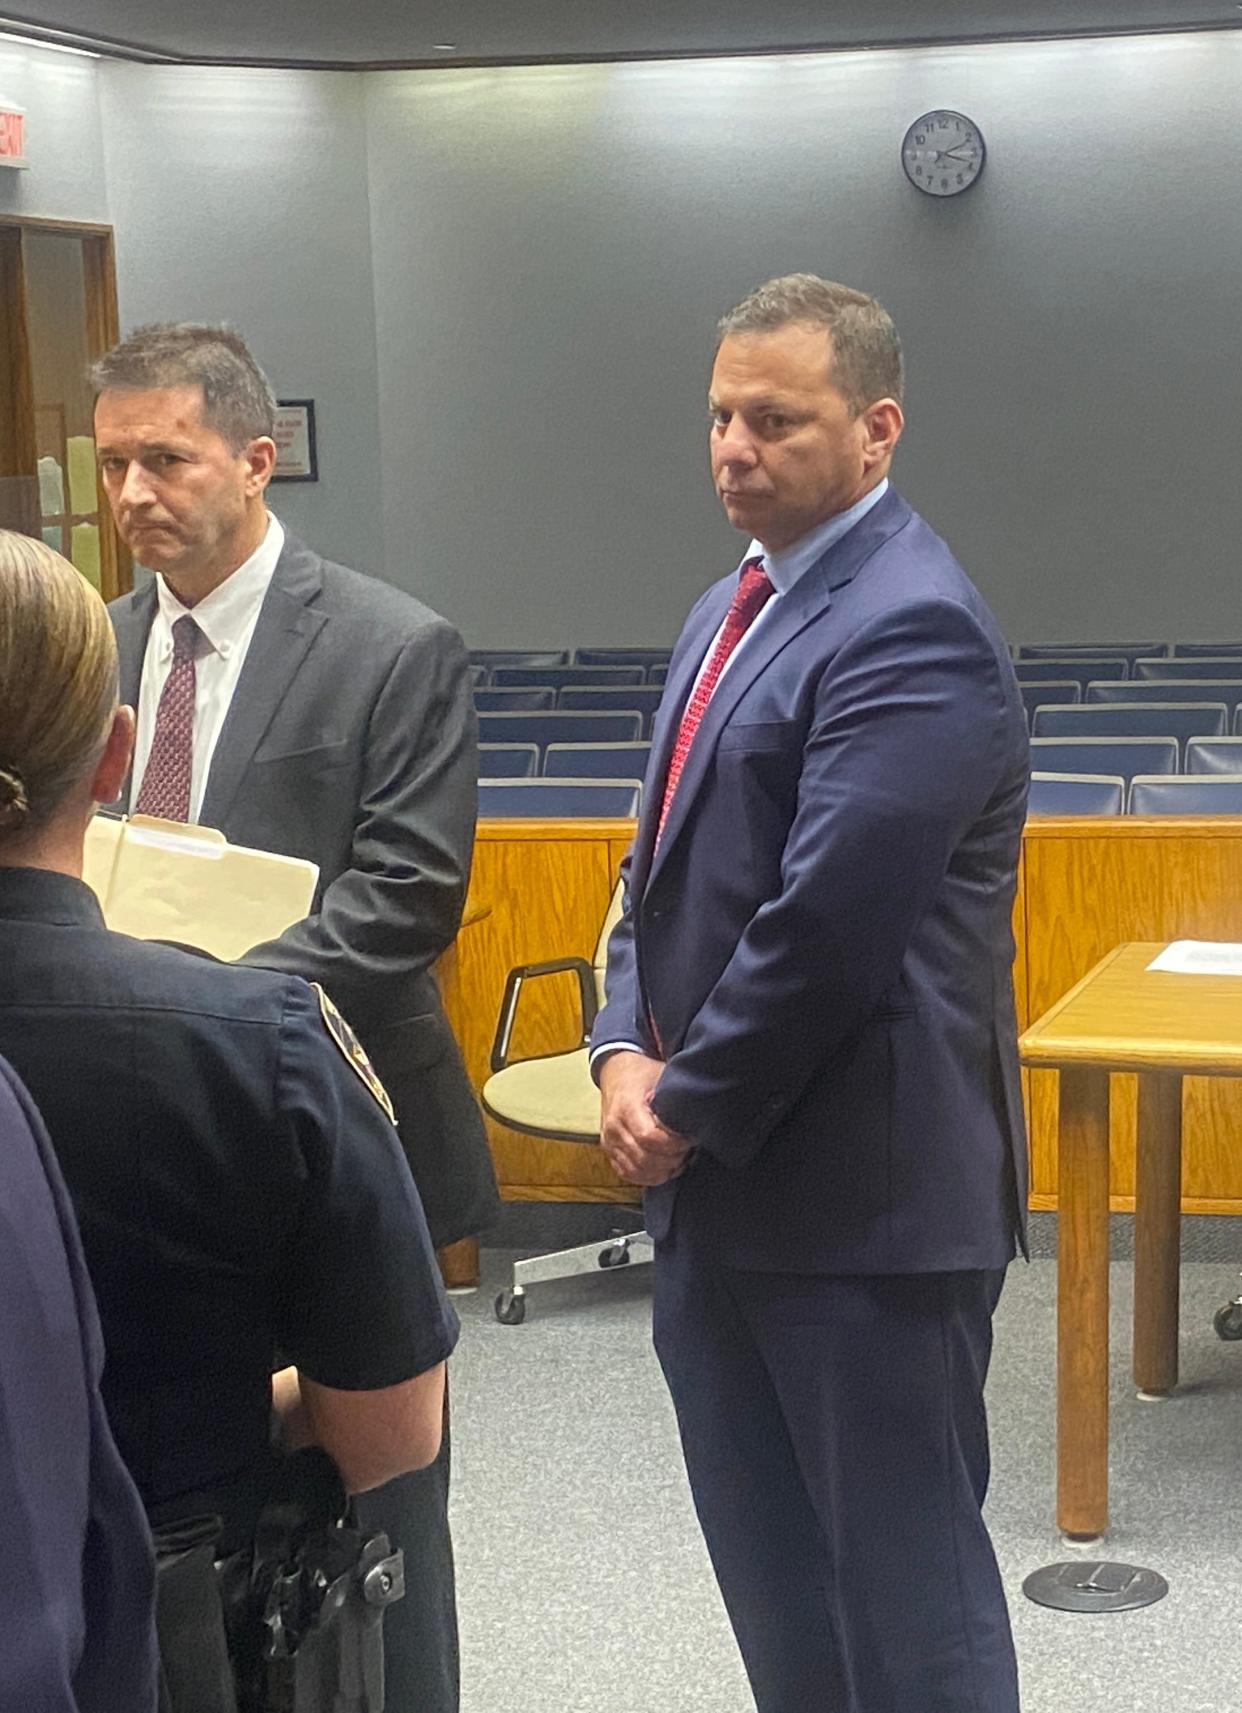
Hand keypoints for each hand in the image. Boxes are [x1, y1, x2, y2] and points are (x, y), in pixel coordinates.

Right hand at [599, 1050, 691, 1186]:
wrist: (616, 1072)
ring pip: (637, 1171)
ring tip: (679, 1158)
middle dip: (672, 1160)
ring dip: (662, 1170)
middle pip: (645, 1159)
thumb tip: (698, 1118)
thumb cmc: (642, 1074)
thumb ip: (675, 1099)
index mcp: (627, 1107)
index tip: (690, 1138)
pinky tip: (665, 1166)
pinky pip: (628, 1174)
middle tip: (689, 1151)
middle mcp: (614, 1128)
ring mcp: (609, 1142)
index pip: (650, 1138)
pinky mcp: (610, 1151)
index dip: (675, 1144)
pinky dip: (649, 1176)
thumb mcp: (662, 1076)